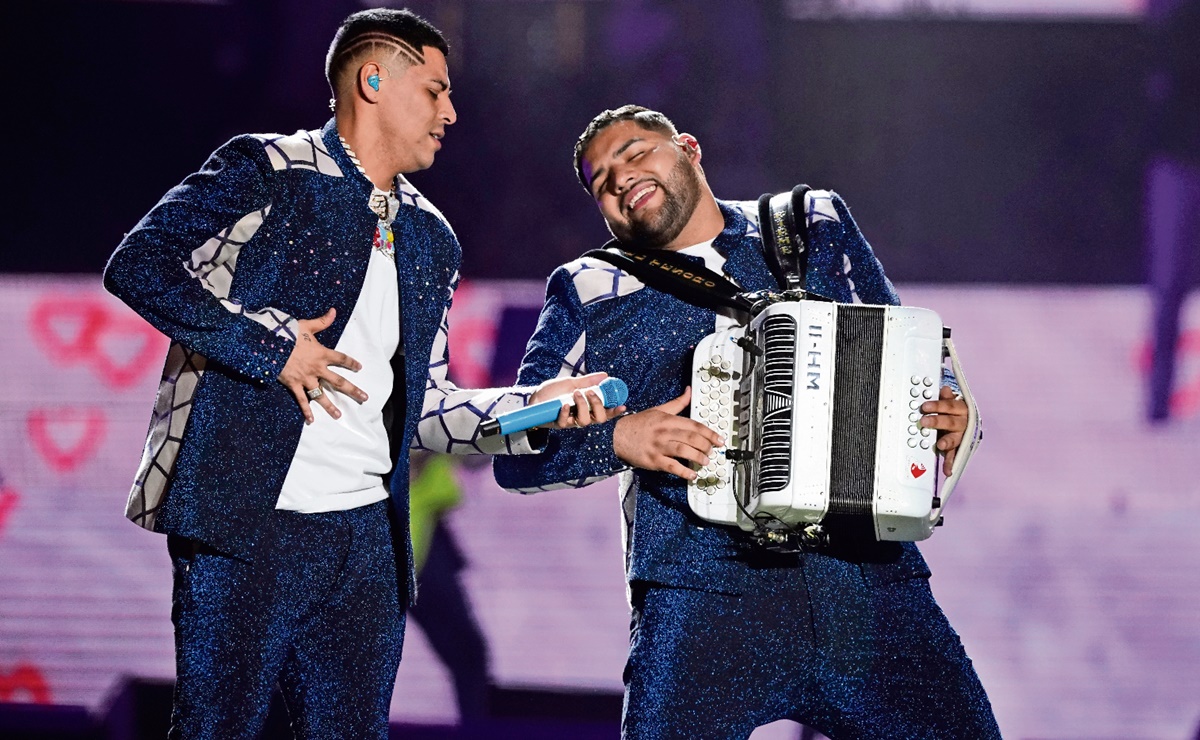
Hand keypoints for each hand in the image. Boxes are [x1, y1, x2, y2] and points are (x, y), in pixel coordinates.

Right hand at [278, 308, 365, 423]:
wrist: (269, 343)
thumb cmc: (287, 332)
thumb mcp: (306, 325)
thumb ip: (322, 321)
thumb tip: (334, 311)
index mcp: (322, 353)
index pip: (341, 359)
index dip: (351, 363)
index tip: (359, 367)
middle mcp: (317, 368)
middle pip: (338, 382)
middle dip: (353, 390)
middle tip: (364, 398)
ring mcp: (305, 378)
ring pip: (321, 394)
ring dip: (330, 406)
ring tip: (339, 415)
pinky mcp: (293, 384)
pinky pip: (301, 400)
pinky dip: (306, 410)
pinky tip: (311, 420)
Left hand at [530, 372, 626, 428]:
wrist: (534, 397)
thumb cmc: (553, 392)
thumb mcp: (571, 383)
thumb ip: (587, 381)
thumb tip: (604, 375)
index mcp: (587, 407)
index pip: (605, 412)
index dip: (615, 411)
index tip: (622, 405)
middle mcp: (582, 416)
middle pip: (599, 419)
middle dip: (598, 405)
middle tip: (590, 393)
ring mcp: (571, 421)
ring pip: (584, 421)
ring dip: (582, 406)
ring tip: (575, 393)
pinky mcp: (559, 423)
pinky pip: (567, 422)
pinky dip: (567, 412)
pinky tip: (565, 404)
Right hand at [612, 388, 723, 479]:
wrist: (616, 436)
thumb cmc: (638, 424)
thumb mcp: (658, 410)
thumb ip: (677, 403)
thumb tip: (689, 391)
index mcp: (668, 419)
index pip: (694, 425)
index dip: (709, 433)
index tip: (719, 440)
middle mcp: (664, 432)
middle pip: (691, 438)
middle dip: (706, 446)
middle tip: (712, 451)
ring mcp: (659, 447)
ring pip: (684, 451)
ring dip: (698, 457)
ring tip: (705, 461)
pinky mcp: (653, 460)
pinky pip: (672, 466)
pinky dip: (684, 471)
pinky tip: (692, 474)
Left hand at [920, 386, 967, 474]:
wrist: (972, 426)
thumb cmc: (958, 414)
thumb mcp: (953, 404)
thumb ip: (947, 399)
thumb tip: (945, 389)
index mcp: (961, 410)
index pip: (949, 406)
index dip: (937, 405)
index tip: (925, 406)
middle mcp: (963, 423)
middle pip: (950, 422)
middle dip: (937, 422)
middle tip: (924, 422)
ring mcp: (962, 437)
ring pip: (954, 439)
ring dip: (947, 442)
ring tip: (940, 445)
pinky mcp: (959, 448)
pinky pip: (955, 456)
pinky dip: (951, 463)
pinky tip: (948, 470)